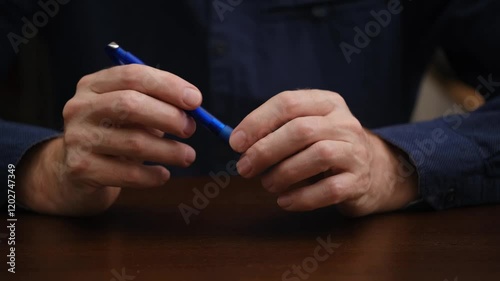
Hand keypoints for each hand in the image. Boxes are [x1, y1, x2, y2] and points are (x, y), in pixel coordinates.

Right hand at [17, 65, 200, 215]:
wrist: (72, 173)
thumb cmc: (112, 135)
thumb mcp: (129, 113)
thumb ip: (156, 104)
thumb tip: (192, 109)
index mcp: (93, 85)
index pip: (133, 75)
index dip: (168, 86)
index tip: (195, 100)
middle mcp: (81, 108)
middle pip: (130, 104)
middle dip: (169, 116)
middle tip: (191, 129)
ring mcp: (78, 139)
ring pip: (133, 142)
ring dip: (169, 150)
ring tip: (187, 156)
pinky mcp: (81, 169)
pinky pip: (127, 173)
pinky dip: (152, 175)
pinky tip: (163, 174)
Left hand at [229, 90, 417, 216]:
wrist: (373, 170)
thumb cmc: (326, 147)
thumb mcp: (306, 128)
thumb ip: (275, 130)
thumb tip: (238, 142)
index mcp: (326, 103)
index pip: (288, 103)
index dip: (257, 122)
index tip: (235, 143)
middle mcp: (344, 123)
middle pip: (301, 130)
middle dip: (265, 150)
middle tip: (244, 168)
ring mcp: (355, 151)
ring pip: (317, 156)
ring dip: (283, 173)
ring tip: (268, 184)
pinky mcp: (359, 181)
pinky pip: (329, 189)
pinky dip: (302, 198)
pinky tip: (285, 201)